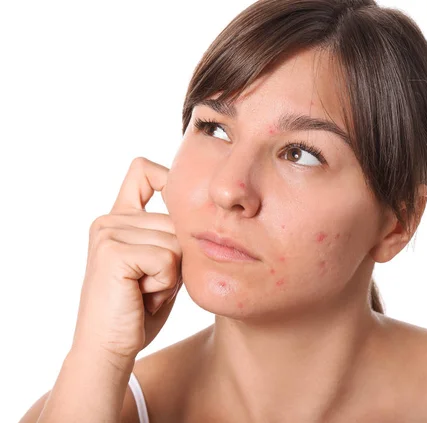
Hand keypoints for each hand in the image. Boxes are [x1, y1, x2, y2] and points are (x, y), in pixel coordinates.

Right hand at [71, 157, 182, 361]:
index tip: (184, 197)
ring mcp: (108, 232)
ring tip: (145, 292)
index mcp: (119, 218)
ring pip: (177, 241)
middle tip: (150, 285)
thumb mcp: (162, 265)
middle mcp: (109, 219)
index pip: (143, 171)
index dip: (168, 177)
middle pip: (178, 220)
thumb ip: (173, 237)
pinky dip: (165, 284)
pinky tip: (141, 296)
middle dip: (178, 259)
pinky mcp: (113, 251)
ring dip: (172, 275)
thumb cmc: (140, 310)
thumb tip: (206, 213)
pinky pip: (168, 259)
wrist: (110, 349)